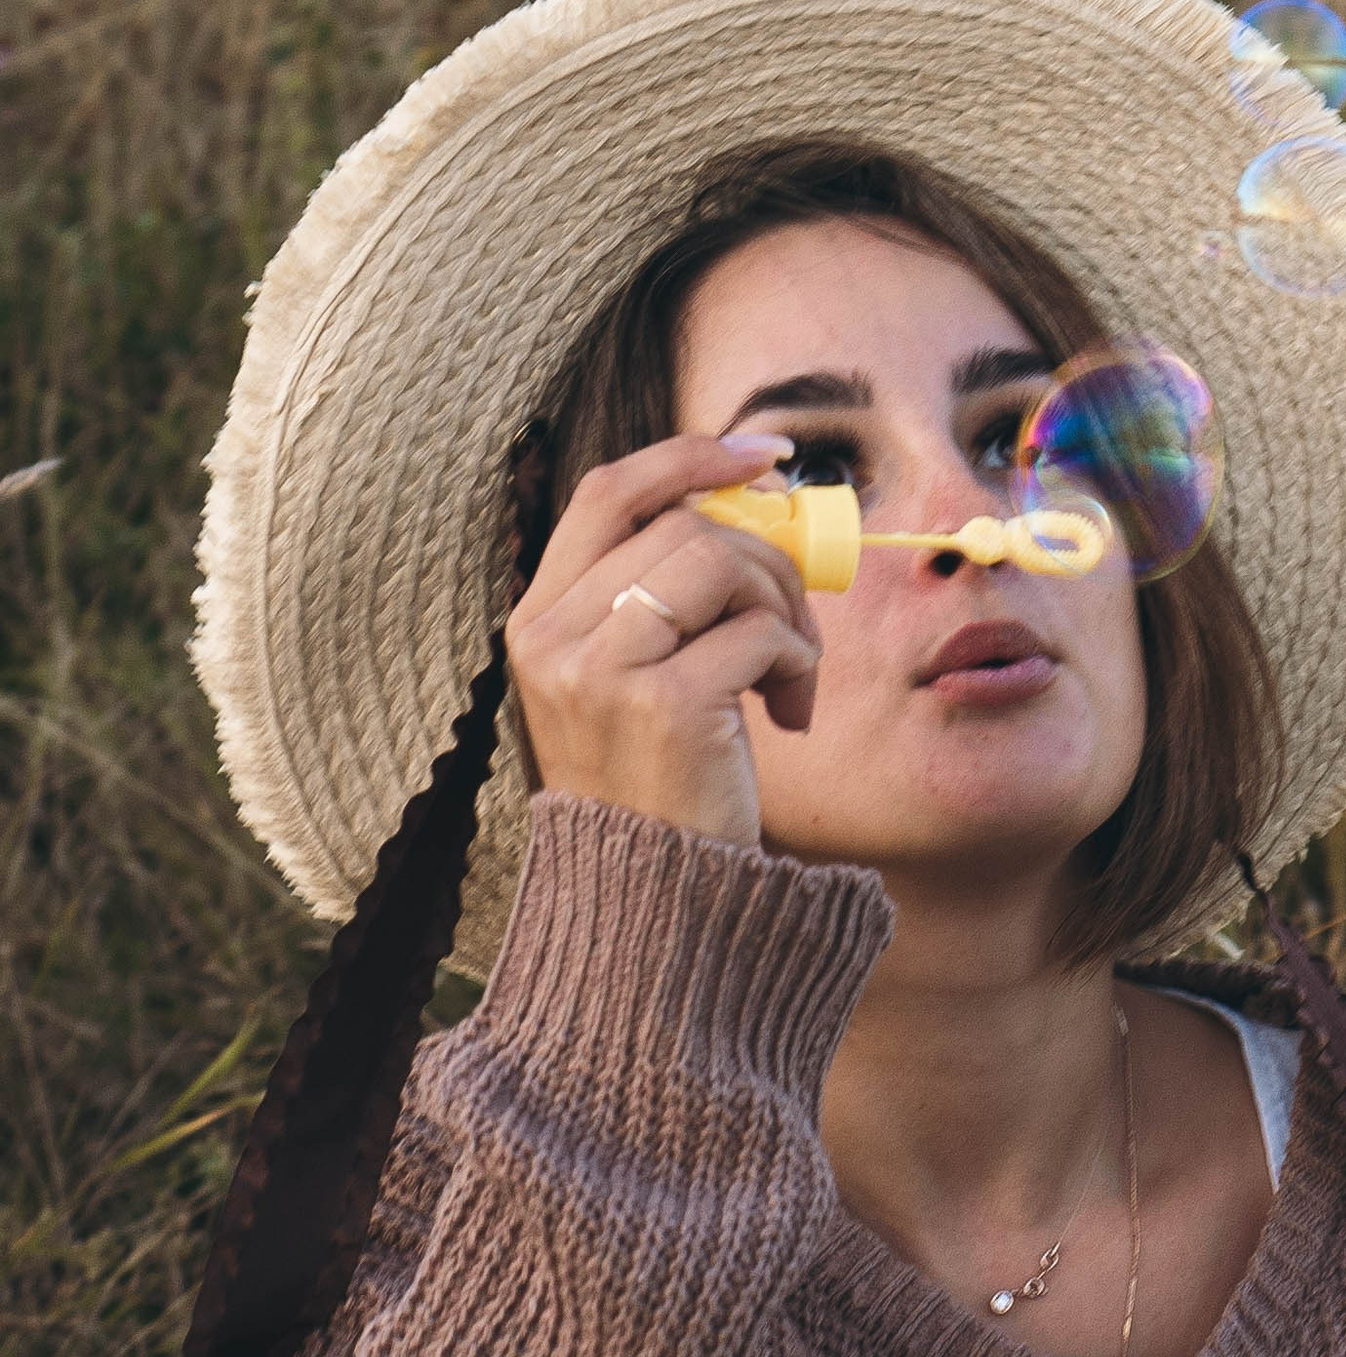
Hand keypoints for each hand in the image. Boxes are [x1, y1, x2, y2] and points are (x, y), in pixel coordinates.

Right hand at [507, 432, 820, 848]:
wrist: (653, 901)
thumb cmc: (660, 783)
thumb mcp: (633, 677)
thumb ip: (663, 592)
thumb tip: (754, 494)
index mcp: (538, 619)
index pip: (609, 493)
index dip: (689, 457)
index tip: (762, 454)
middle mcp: (553, 638)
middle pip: (688, 525)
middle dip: (768, 561)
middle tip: (793, 626)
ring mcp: (601, 670)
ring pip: (725, 562)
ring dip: (785, 610)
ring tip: (790, 675)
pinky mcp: (662, 705)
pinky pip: (761, 633)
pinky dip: (797, 664)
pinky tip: (787, 714)